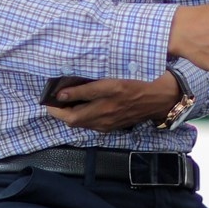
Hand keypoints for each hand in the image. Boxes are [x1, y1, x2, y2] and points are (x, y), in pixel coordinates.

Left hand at [45, 76, 178, 131]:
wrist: (160, 97)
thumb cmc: (136, 84)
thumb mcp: (111, 83)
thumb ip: (85, 89)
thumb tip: (62, 94)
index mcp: (100, 110)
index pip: (68, 116)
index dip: (55, 109)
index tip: (48, 98)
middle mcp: (101, 121)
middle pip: (73, 121)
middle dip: (61, 111)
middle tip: (55, 99)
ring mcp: (108, 124)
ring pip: (83, 122)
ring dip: (72, 113)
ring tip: (67, 100)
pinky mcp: (114, 124)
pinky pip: (93, 122)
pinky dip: (84, 115)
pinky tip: (86, 105)